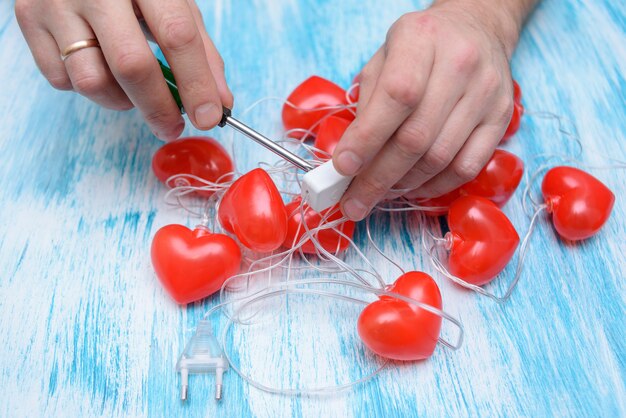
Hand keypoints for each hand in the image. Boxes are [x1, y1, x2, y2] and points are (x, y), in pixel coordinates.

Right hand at [15, 0, 232, 139]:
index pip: (177, 36)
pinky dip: (87, 88)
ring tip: (132, 87)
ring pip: (91, 81)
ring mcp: (54, 2)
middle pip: (131, 65)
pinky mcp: (28, 19)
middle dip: (158, 107)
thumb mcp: (173, 3)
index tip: (209, 117)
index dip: (196, 83)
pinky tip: (99, 66)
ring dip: (120, 100)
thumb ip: (200, 52)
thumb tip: (219, 105)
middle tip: (172, 126)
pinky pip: (60, 79)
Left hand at [332, 0, 528, 220]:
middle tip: (354, 202)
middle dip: (378, 178)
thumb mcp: (383, 57)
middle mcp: (460, 64)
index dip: (367, 138)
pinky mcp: (501, 118)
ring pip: (440, 158)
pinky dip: (434, 187)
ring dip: (403, 186)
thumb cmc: (419, 47)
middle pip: (416, 138)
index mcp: (421, 40)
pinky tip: (411, 189)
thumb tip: (349, 158)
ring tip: (378, 194)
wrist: (475, 28)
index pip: (395, 96)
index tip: (343, 168)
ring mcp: (486, 93)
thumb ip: (366, 103)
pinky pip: (466, 167)